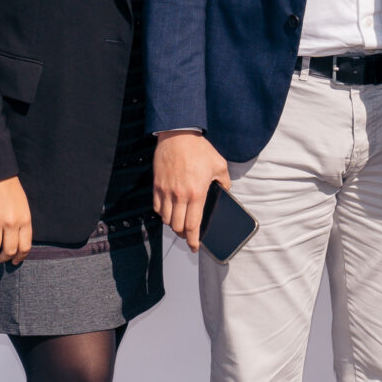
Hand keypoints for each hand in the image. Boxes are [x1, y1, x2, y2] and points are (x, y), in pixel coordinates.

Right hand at [0, 177, 31, 266]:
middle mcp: (11, 223)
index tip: (14, 261)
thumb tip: (18, 242)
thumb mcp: (23, 206)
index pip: (25, 247)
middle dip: (4, 258)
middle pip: (9, 250)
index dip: (19, 257)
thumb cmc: (10, 189)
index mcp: (24, 220)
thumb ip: (22, 223)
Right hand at [153, 130, 230, 251]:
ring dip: (172, 224)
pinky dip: (162, 213)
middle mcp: (180, 195)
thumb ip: (224, 183)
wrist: (178, 134)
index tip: (195, 247)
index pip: (193, 225)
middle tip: (188, 235)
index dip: (193, 240)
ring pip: (165, 219)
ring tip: (179, 222)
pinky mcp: (156, 185)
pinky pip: (156, 207)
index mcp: (197, 193)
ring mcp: (166, 191)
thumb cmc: (199, 149)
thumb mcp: (220, 165)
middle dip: (183, 234)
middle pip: (177, 226)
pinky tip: (168, 211)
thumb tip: (225, 192)